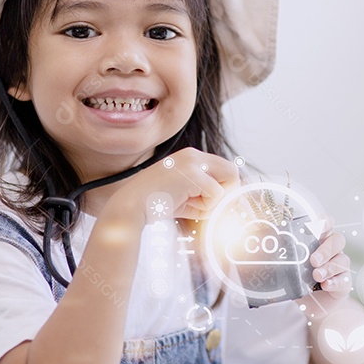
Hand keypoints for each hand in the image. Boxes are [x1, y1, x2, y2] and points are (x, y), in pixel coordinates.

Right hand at [117, 148, 240, 222]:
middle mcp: (193, 155)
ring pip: (228, 181)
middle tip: (212, 208)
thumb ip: (206, 195)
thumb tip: (232, 205)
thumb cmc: (155, 204)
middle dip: (228, 193)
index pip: (224, 168)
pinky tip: (184, 204)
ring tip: (190, 204)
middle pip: (232, 171)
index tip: (222, 205)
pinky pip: (217, 195)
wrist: (131, 206)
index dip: (228, 188)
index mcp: (190, 157)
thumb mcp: (185, 195)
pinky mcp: (193, 174)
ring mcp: (193, 162)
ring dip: (214, 201)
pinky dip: (205, 207)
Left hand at [296, 218, 351, 315]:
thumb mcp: (291, 268)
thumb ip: (287, 260)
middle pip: (337, 241)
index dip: (325, 222)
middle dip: (326, 249)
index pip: (327, 225)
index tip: (319, 225)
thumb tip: (268, 254)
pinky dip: (335, 282)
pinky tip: (326, 285)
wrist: (311, 303)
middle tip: (313, 260)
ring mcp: (340, 266)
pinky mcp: (344, 282)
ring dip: (329, 267)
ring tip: (316, 276)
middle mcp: (333, 251)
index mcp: (320, 241)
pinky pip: (344, 279)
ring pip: (342, 260)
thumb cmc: (301, 280)